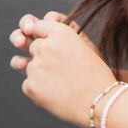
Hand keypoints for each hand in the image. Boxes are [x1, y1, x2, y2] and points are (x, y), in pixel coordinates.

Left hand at [9, 11, 114, 127]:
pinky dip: (38, 90)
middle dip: (42, 56)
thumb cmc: (95, 74)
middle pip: (33, 46)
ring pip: (30, 66)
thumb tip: (28, 36)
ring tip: (61, 83)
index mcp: (60, 32)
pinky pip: (28, 84)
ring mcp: (36, 66)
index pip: (38, 25)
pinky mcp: (30, 85)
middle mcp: (45, 46)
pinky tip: (55, 94)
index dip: (42, 34)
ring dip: (40, 74)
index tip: (47, 43)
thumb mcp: (81, 46)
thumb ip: (58, 40)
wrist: (100, 102)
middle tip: (59, 69)